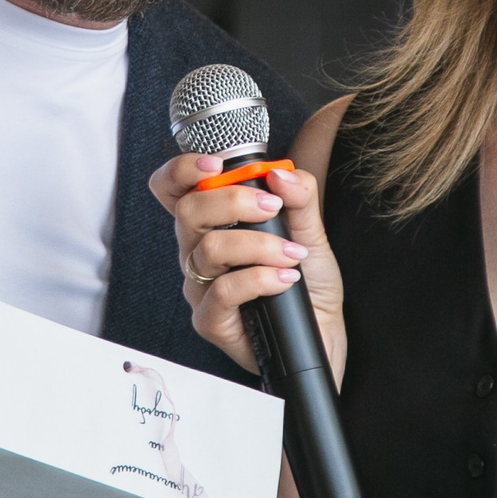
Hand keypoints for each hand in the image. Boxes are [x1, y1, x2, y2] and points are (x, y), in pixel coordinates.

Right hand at [148, 154, 345, 384]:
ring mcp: (200, 287)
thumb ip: (299, 197)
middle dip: (233, 200)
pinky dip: (259, 279)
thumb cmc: (308, 284)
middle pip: (188, 211)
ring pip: (209, 250)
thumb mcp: (311, 231)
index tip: (215, 164)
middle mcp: (197, 252)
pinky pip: (222, 291)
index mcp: (212, 225)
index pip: (174, 190)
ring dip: (259, 245)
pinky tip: (285, 279)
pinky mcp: (210, 320)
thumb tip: (279, 172)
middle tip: (272, 207)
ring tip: (292, 253)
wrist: (323, 334)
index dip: (181, 170)